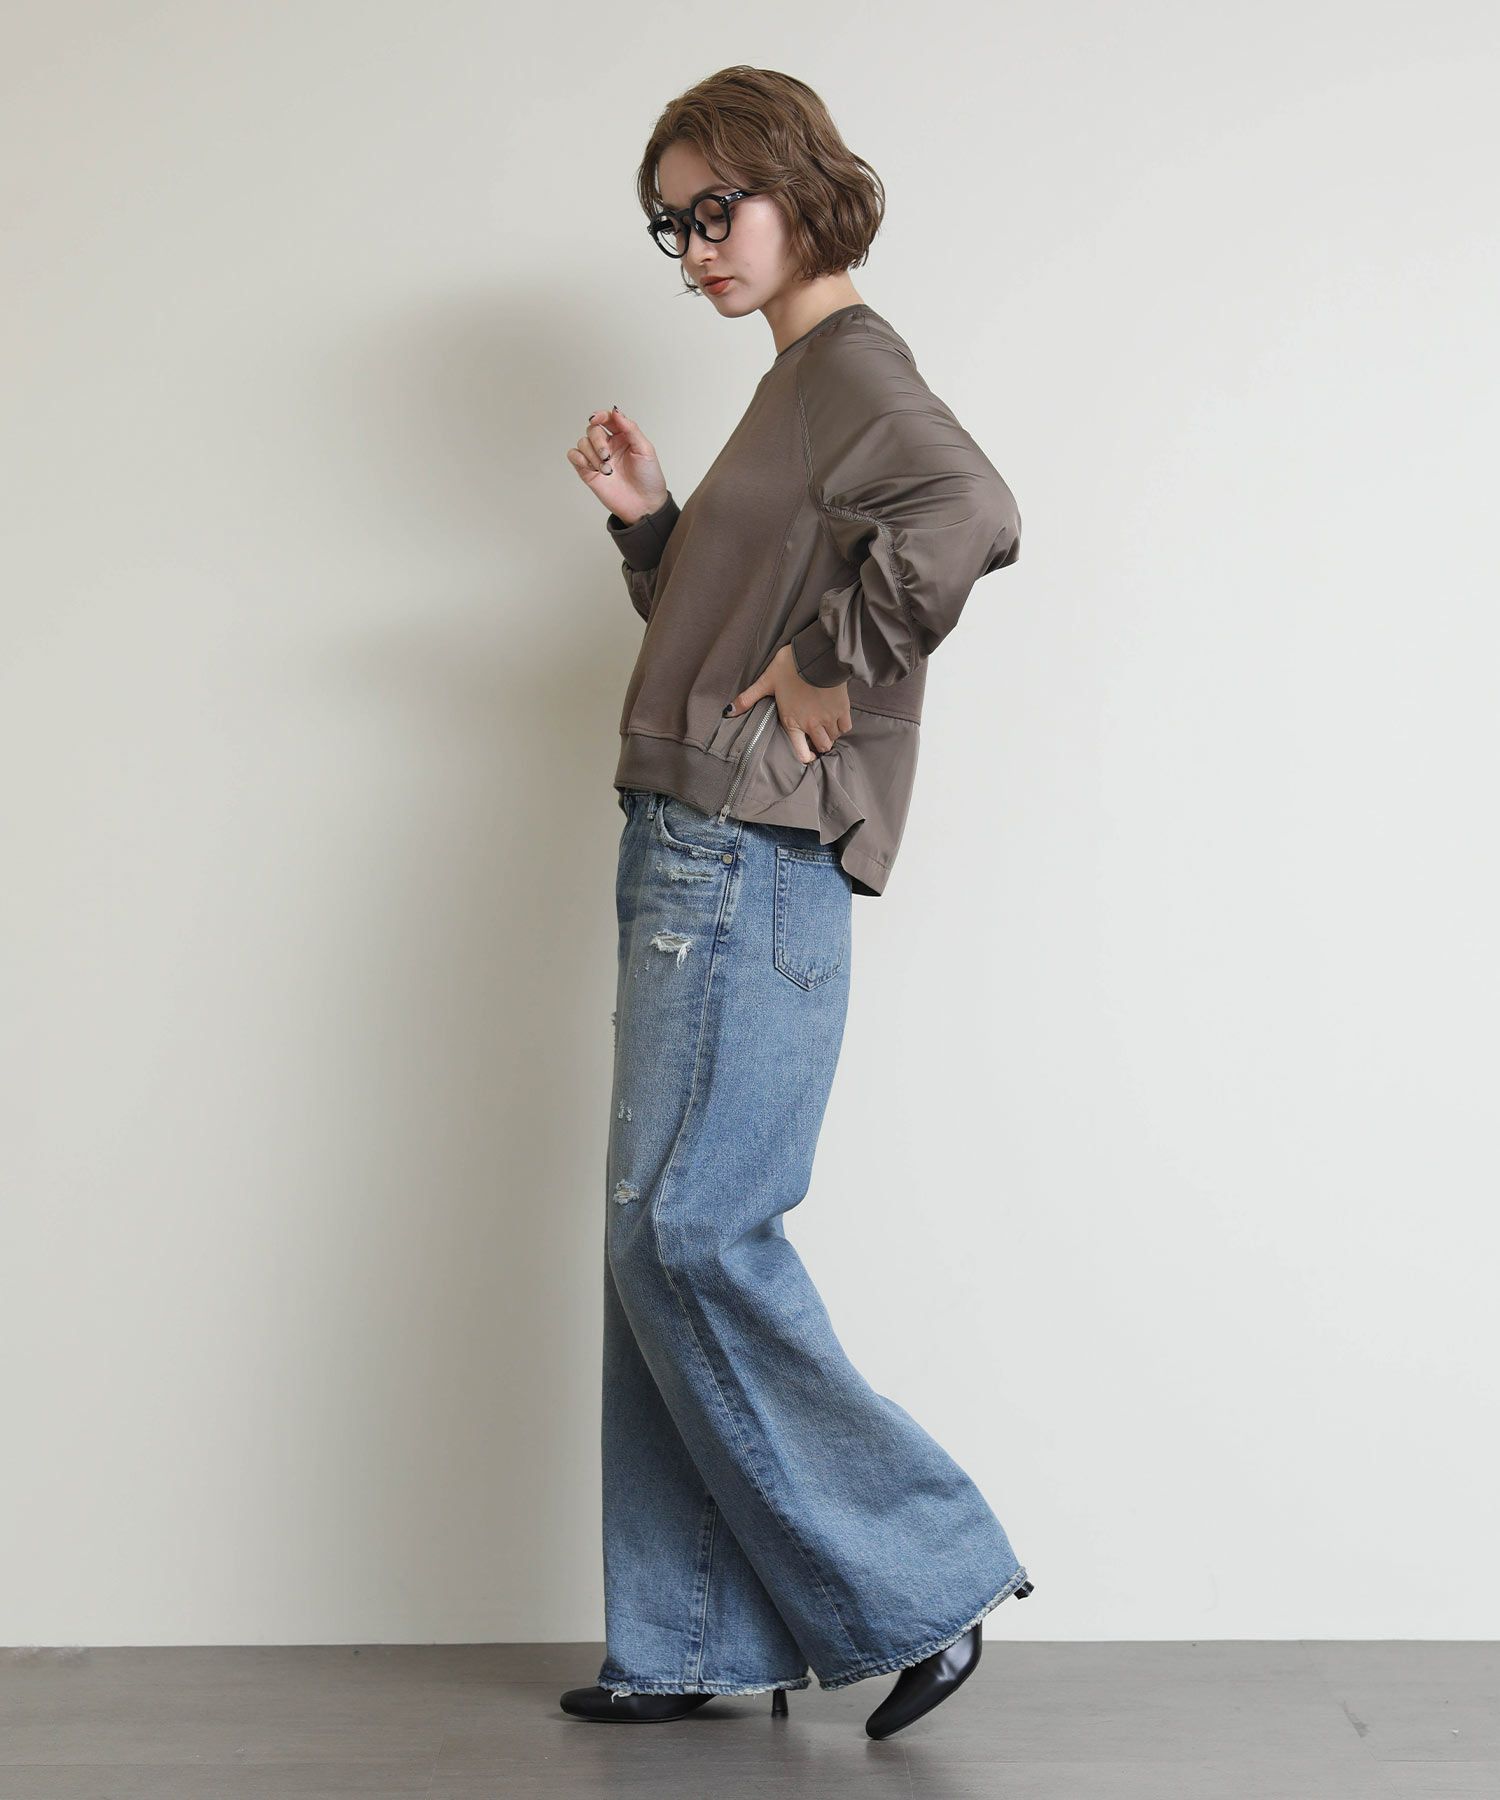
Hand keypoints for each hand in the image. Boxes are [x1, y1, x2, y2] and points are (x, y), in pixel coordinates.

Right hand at [566, 405, 668, 524]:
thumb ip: (630, 429)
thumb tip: (616, 411)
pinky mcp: (588, 471)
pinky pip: (574, 455)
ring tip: (605, 469)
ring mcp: (597, 458)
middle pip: (592, 430)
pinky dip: (579, 458)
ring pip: (582, 442)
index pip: (607, 418)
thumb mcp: (645, 450)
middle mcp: (609, 445)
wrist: (644, 505)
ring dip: (592, 454)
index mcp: (623, 437)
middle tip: (607, 456)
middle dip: (597, 441)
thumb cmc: (649, 479)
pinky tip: (591, 468)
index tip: (598, 419)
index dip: (601, 415)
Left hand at [726, 644, 851, 764]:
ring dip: (829, 734)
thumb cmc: (789, 667)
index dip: (805, 756)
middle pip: (822, 747)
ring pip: (833, 738)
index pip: (801, 753)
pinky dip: (841, 725)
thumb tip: (727, 712)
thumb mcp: (766, 682)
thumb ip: (748, 699)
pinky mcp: (842, 709)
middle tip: (816, 737)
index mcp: (792, 722)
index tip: (807, 753)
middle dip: (819, 745)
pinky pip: (845, 726)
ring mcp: (828, 718)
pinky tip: (836, 718)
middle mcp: (811, 724)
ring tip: (825, 726)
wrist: (816, 655)